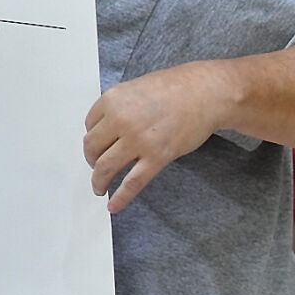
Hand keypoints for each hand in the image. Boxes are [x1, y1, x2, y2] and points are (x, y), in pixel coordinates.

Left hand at [83, 62, 226, 212]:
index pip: (89, 126)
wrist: (206, 93)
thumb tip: (105, 130)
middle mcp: (120, 120)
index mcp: (112, 100)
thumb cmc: (174, 88)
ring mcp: (138, 140)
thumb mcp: (134, 89)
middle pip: (92, 148)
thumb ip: (117, 108)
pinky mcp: (157, 156)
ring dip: (99, 181)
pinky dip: (120, 197)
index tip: (97, 146)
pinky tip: (114, 206)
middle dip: (92, 160)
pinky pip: (132, 182)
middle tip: (96, 167)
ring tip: (99, 188)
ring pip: (106, 167)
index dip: (93, 138)